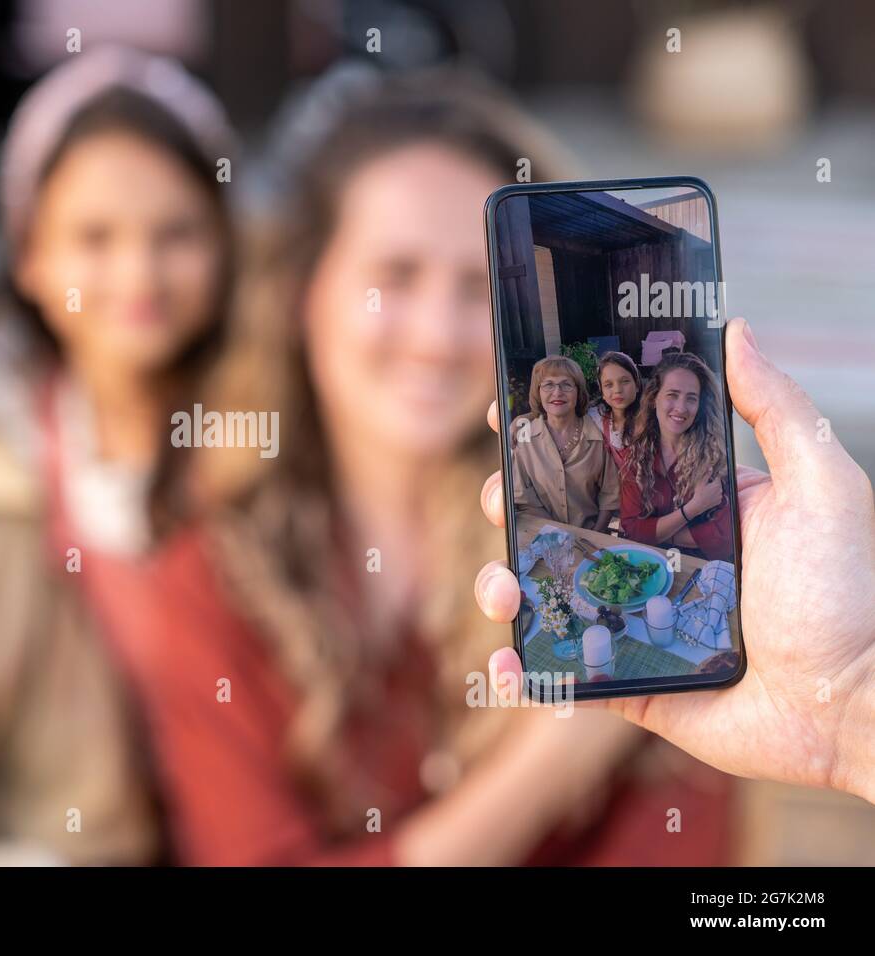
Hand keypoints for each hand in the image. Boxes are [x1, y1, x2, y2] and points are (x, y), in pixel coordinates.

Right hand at [475, 318, 874, 802]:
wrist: (848, 706)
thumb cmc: (844, 594)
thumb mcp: (820, 487)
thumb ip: (776, 409)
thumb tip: (735, 330)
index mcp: (681, 505)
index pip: (602, 459)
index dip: (551, 435)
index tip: (509, 411)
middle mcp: (647, 555)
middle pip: (552, 518)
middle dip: (507, 503)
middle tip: (500, 502)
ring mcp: (629, 617)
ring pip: (542, 590)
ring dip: (502, 585)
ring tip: (505, 595)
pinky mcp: (623, 679)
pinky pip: (557, 670)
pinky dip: (520, 669)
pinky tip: (507, 664)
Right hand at [686, 476, 722, 515]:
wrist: (699, 505)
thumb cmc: (699, 493)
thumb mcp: (701, 482)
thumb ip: (707, 475)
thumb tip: (711, 468)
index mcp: (717, 484)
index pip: (718, 477)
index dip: (713, 477)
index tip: (708, 480)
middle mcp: (721, 490)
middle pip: (718, 484)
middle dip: (713, 484)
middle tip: (706, 486)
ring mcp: (720, 496)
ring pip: (718, 490)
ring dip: (714, 490)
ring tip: (706, 492)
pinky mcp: (719, 501)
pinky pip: (718, 496)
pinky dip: (714, 496)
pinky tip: (709, 497)